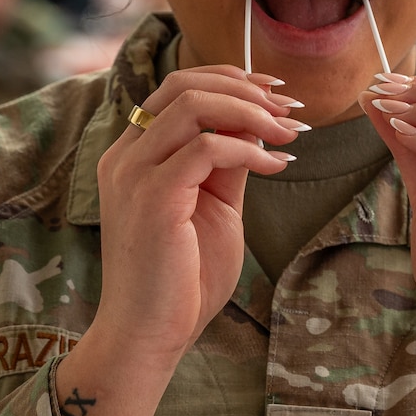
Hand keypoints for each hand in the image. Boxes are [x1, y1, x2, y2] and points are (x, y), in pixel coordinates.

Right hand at [92, 66, 301, 366]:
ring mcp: (133, 174)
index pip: (177, 89)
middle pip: (182, 84)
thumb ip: (227, 165)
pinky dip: (249, 149)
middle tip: (288, 108)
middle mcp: (126, 157)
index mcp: (134, 155)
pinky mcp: (152, 197)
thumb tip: (258, 126)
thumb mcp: (214, 207)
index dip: (230, 81)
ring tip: (288, 133)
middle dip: (244, 87)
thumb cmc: (182, 280)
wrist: (151, 335)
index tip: (276, 95)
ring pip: (193, 105)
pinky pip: (205, 147)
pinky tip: (277, 166)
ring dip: (251, 112)